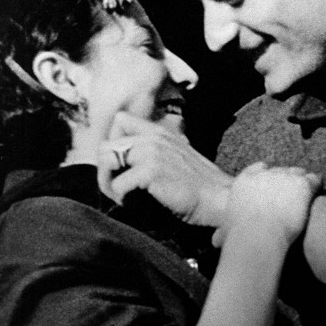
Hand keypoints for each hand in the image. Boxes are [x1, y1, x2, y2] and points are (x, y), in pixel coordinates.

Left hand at [98, 112, 231, 226]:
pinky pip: (118, 184)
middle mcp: (154, 136)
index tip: (122, 166)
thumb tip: (128, 164)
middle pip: (105, 146)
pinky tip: (135, 205)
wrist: (219, 199)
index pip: (119, 120)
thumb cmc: (200, 187)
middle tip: (118, 190)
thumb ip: (157, 152)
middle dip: (106, 171)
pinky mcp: (151, 171)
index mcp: (160, 131)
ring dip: (109, 184)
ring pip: (106, 161)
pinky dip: (122, 198)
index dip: (113, 143)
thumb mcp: (179, 157)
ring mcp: (152, 151)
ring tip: (124, 198)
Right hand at [214, 163, 321, 248]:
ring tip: (307, 196)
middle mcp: (264, 174)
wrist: (258, 237)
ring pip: (299, 173)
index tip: (273, 187)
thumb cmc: (241, 238)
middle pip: (281, 170)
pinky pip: (314, 179)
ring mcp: (284, 177)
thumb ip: (225, 229)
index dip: (268, 177)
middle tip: (292, 195)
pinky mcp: (301, 184)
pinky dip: (317, 185)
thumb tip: (216, 241)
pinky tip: (319, 193)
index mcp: (245, 181)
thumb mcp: (227, 229)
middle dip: (286, 180)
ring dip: (302, 183)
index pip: (260, 168)